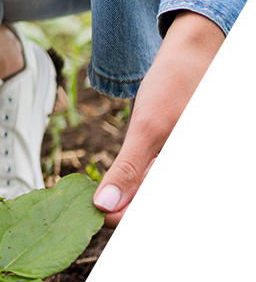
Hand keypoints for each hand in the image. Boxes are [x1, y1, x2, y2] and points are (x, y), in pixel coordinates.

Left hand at [93, 12, 227, 228]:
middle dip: (118, 208)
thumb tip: (105, 205)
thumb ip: (126, 170)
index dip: (121, 216)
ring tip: (85, 199)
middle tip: (79, 210)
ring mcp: (191, 175)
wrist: (185, 63)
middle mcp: (202, 181)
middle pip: (152, 206)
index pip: (156, 209)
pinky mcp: (178, 168)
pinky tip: (103, 186)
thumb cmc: (173, 87)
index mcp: (203, 175)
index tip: (88, 218)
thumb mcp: (145, 128)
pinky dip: (127, 184)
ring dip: (120, 198)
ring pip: (148, 197)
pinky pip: (149, 183)